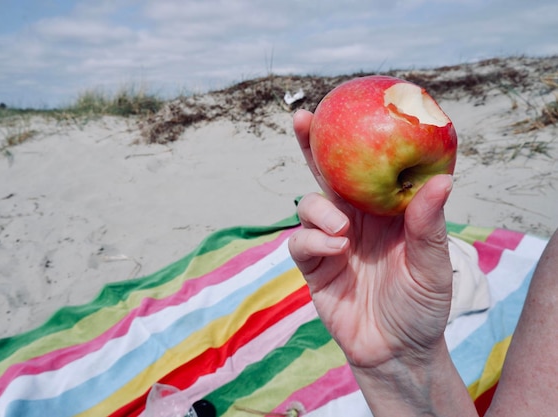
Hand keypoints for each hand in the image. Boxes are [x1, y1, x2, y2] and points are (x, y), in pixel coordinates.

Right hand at [289, 109, 454, 369]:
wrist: (397, 350)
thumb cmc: (422, 306)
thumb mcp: (431, 265)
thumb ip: (429, 225)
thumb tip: (442, 179)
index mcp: (384, 211)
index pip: (365, 167)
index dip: (353, 138)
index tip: (347, 105)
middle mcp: (354, 219)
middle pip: (326, 174)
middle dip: (311, 145)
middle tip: (304, 120)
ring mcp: (330, 241)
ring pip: (308, 204)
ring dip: (320, 209)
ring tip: (343, 231)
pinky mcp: (313, 265)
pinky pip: (300, 241)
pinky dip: (313, 239)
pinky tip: (336, 250)